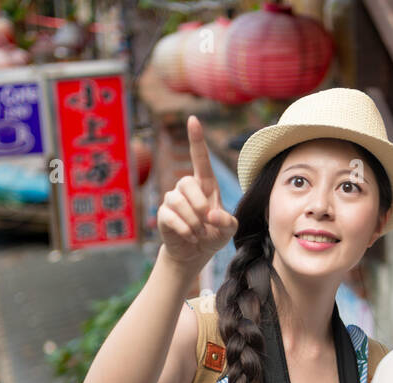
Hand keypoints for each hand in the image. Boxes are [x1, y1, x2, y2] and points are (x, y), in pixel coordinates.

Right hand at [157, 116, 237, 266]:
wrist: (195, 253)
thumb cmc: (214, 235)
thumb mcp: (229, 230)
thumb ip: (228, 222)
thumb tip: (210, 214)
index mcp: (206, 185)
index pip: (200, 158)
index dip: (196, 139)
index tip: (192, 119)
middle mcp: (187, 187)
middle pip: (187, 182)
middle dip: (199, 205)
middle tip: (207, 223)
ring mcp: (173, 199)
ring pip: (178, 201)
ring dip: (193, 221)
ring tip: (199, 233)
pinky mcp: (163, 214)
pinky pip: (171, 216)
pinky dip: (185, 229)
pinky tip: (191, 237)